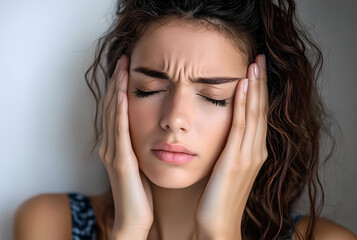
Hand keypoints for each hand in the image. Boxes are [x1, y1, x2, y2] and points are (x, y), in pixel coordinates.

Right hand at [98, 54, 153, 237]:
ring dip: (118, 89)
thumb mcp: (141, 163)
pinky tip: (124, 95)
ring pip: (114, 114)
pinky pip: (120, 131)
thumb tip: (152, 129)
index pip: (117, 109)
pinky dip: (120, 111)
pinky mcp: (121, 161)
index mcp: (116, 145)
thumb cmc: (140, 193)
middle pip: (112, 106)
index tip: (127, 67)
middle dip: (117, 81)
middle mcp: (110, 145)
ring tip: (123, 68)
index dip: (120, 87)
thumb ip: (140, 145)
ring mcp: (113, 152)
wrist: (134, 219)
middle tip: (123, 58)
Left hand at [194, 54, 267, 238]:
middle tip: (258, 58)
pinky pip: (241, 126)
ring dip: (254, 88)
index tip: (254, 70)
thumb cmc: (218, 198)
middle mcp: (255, 150)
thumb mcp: (226, 168)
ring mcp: (249, 155)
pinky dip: (244, 105)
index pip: (257, 114)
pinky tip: (242, 87)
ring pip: (254, 114)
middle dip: (259, 83)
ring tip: (253, 65)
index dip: (258, 91)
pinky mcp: (236, 160)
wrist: (217, 224)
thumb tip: (223, 133)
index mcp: (253, 152)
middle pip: (260, 109)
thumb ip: (229, 149)